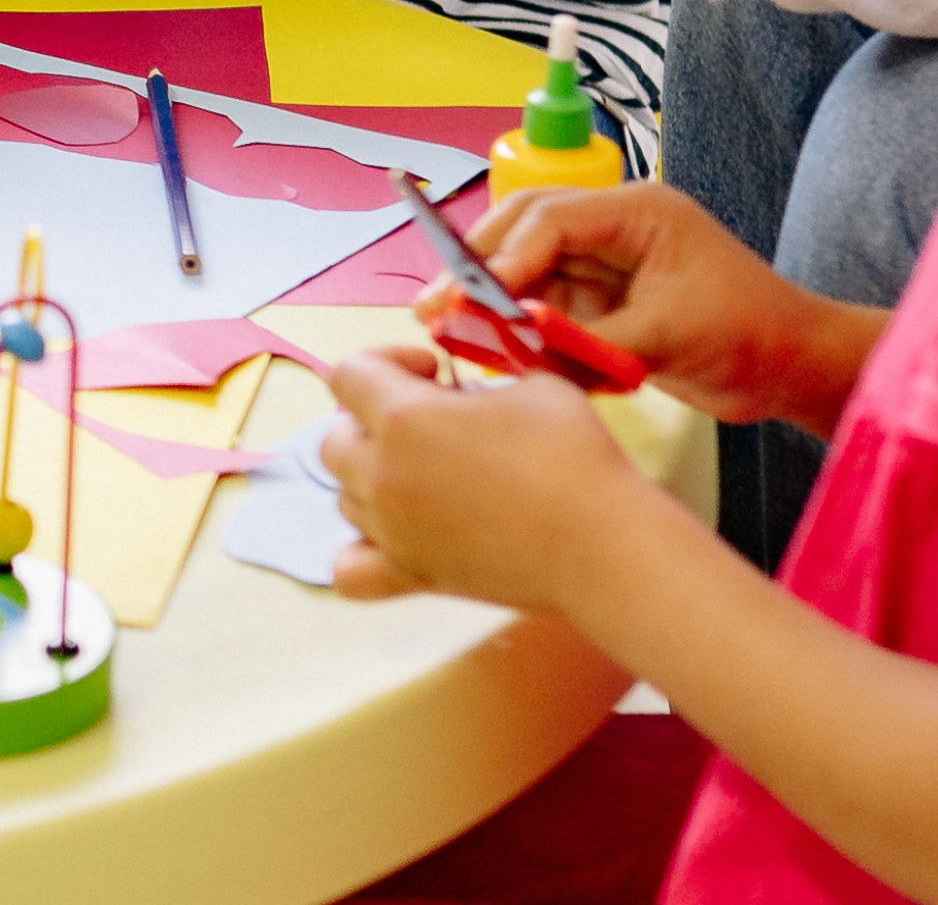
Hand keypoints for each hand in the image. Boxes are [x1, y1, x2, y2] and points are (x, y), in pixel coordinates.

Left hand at [323, 341, 657, 608]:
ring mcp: (391, 530)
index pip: (348, 373)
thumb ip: (481, 382)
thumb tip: (466, 398)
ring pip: (344, 496)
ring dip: (373, 478)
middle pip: (335, 438)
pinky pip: (350, 569)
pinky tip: (395, 534)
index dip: (386, 361)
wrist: (602, 544)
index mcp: (402, 417)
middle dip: (372, 421)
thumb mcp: (532, 385)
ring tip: (427, 477)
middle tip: (429, 424)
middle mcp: (381, 474)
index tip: (432, 371)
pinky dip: (360, 550)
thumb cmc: (573, 455)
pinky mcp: (411, 576)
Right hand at [449, 181, 882, 433]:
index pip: (550, 219)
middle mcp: (615, 228)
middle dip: (479, 267)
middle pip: (525, 230)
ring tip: (450, 327)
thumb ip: (590, 337)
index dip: (504, 256)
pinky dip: (521, 327)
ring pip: (529, 268)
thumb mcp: (668, 336)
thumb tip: (520, 337)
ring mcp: (608, 263)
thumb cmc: (752, 334)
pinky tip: (495, 348)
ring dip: (493, 298)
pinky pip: (548, 305)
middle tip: (435, 304)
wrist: (792, 369)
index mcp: (637, 211)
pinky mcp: (605, 300)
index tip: (469, 295)